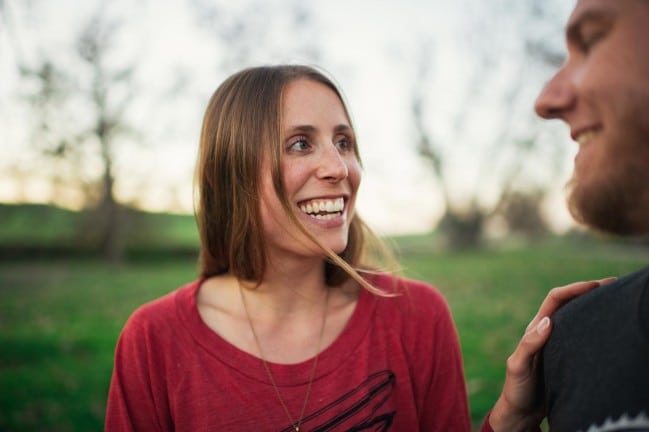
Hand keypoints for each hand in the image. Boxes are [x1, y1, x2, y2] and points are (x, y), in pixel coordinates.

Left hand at [488, 277, 615, 430]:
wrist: (519, 411)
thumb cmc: (517, 389)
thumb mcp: (518, 366)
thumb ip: (529, 345)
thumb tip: (548, 321)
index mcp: (535, 329)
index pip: (555, 300)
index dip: (574, 288)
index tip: (595, 285)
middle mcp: (546, 332)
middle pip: (568, 303)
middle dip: (588, 291)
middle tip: (612, 285)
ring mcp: (556, 343)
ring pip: (576, 318)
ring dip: (592, 306)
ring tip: (613, 300)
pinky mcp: (565, 356)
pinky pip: (581, 335)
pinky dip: (593, 326)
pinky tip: (607, 327)